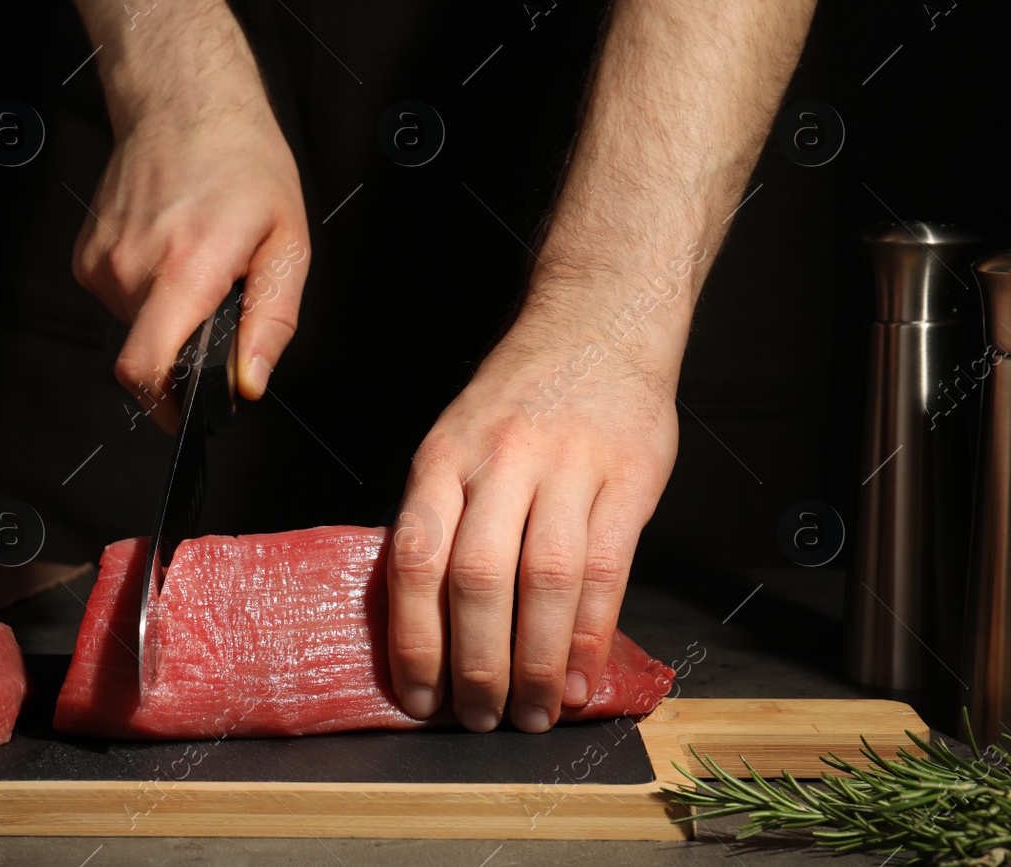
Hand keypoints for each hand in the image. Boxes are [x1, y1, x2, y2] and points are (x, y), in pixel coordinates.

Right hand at [73, 6, 309, 430]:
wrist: (183, 103)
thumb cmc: (242, 163)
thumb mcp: (287, 243)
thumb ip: (272, 321)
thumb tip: (250, 383)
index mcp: (184, 269)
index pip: (145, 367)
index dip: (164, 406)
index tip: (185, 414)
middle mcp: (132, 267)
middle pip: (150, 352)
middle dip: (185, 345)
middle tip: (218, 297)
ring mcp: (102, 260)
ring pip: (135, 325)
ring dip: (168, 312)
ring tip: (195, 258)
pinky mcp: (86, 254)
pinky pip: (119, 299)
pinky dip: (145, 290)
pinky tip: (168, 246)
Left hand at [386, 305, 679, 731]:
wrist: (596, 323)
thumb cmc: (519, 397)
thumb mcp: (456, 439)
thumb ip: (444, 515)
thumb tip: (425, 619)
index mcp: (442, 456)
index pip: (416, 557)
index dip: (414, 637)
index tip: (417, 694)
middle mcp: (498, 460)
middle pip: (477, 577)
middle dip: (475, 664)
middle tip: (478, 719)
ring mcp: (567, 466)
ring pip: (543, 580)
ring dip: (535, 662)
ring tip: (530, 714)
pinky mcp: (628, 477)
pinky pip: (607, 569)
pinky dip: (590, 633)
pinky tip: (579, 676)